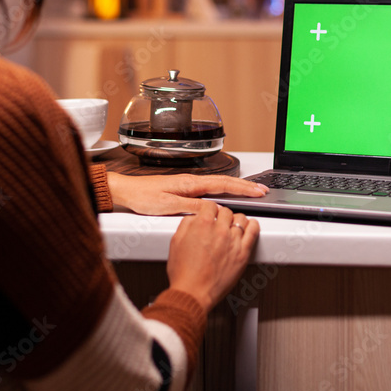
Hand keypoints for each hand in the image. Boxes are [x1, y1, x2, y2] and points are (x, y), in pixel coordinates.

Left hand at [106, 172, 266, 215]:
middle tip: (263, 190)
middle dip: (246, 186)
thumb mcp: (167, 206)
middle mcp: (191, 182)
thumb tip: (212, 209)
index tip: (258, 191)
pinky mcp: (184, 189)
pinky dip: (224, 189)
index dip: (243, 189)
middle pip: (225, 182)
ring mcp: (188, 185)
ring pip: (219, 184)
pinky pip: (210, 188)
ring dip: (237, 187)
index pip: (223, 185)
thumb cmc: (143, 197)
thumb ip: (190, 207)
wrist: (127, 191)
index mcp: (190, 184)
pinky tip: (227, 194)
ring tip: (251, 191)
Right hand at [166, 201, 259, 310]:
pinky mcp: (243, 253)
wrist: (193, 292)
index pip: (211, 205)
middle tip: (219, 222)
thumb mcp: (176, 242)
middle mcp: (220, 230)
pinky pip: (253, 232)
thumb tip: (193, 218)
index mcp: (202, 224)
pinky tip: (249, 227)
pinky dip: (253, 225)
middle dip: (221, 215)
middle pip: (226, 211)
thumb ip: (186, 224)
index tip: (210, 213)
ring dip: (235, 220)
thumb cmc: (184, 272)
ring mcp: (233, 241)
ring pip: (241, 219)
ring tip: (232, 226)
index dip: (209, 209)